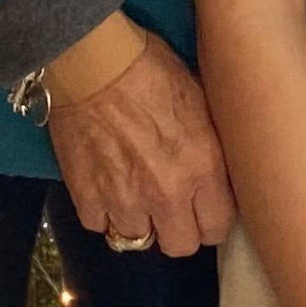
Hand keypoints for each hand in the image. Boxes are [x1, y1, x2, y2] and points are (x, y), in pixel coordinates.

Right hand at [47, 28, 232, 257]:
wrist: (94, 61)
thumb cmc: (151, 68)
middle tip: (173, 208)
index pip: (218, 227)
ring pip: (137, 239)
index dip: (211, 219)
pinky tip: (106, 188)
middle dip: (179, 229)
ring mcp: (124, 198)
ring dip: (139, 221)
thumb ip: (210, 147)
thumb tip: (218, 172)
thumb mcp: (202, 100)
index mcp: (204, 167)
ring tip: (136, 195)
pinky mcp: (87, 195)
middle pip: (180, 245)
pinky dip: (103, 212)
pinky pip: (99, 225)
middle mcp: (167, 192)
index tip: (204, 208)